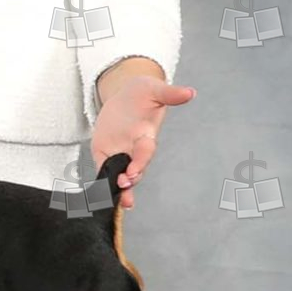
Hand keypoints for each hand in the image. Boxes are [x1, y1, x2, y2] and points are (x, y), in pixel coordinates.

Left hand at [90, 64, 194, 205]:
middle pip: (135, 169)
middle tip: (124, 184)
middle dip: (131, 179)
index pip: (145, 152)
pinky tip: (102, 195)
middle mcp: (134, 148)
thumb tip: (189, 92)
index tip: (134, 170)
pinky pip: (104, 168)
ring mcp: (119, 151)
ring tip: (121, 201)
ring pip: (121, 175)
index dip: (140, 162)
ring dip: (121, 188)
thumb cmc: (143, 93)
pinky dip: (103, 181)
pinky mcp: (104, 151)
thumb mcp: (154, 89)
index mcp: (145, 135)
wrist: (126, 95)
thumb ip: (169, 93)